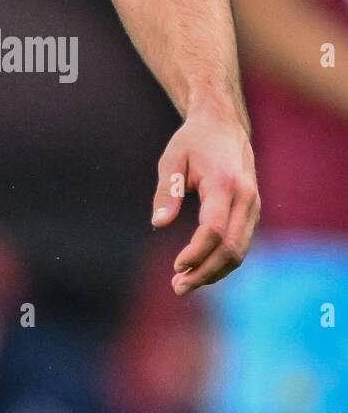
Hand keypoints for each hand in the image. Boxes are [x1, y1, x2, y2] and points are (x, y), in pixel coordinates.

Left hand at [151, 107, 259, 295]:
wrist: (224, 125)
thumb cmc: (193, 141)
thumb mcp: (171, 158)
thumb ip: (166, 192)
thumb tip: (159, 224)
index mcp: (224, 183)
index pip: (213, 229)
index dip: (196, 252)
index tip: (176, 267)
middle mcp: (245, 198)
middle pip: (231, 248)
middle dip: (205, 272)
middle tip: (177, 287)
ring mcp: (253, 206)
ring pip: (240, 251)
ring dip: (214, 272)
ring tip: (184, 284)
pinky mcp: (253, 212)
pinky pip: (241, 244)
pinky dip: (223, 262)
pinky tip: (200, 269)